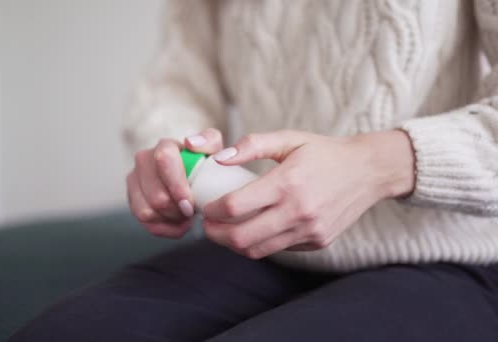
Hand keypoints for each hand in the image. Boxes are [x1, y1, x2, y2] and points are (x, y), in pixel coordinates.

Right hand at [127, 128, 223, 237]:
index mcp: (165, 146)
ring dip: (170, 219)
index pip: (164, 160)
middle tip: (191, 211)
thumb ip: (209, 140)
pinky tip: (178, 223)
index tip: (190, 204)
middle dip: (176, 210)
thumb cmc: (204, 165)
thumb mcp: (213, 150)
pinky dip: (165, 228)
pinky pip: (145, 223)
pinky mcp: (132, 199)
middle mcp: (144, 160)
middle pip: (156, 196)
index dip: (177, 187)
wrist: (194, 178)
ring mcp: (134, 180)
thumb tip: (191, 143)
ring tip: (185, 215)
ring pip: (147, 212)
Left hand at [203, 130, 414, 257]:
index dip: (213, 210)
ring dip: (235, 244)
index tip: (206, 206)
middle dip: (216, 235)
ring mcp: (309, 231)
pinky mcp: (317, 242)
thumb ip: (252, 146)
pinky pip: (279, 249)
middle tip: (208, 226)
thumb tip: (219, 159)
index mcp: (287, 183)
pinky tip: (255, 229)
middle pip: (241, 237)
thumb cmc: (324, 152)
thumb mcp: (289, 139)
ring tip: (226, 231)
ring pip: (258, 250)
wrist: (368, 171)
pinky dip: (261, 243)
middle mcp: (298, 211)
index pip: (235, 206)